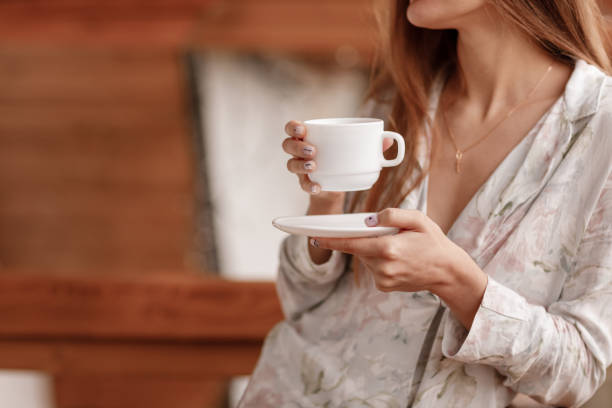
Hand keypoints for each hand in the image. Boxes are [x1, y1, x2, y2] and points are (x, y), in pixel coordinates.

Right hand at [282, 120, 395, 212]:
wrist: (341, 185)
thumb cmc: (346, 160)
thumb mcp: (357, 150)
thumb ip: (371, 144)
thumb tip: (388, 139)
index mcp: (310, 137)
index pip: (292, 127)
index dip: (293, 126)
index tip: (303, 129)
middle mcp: (300, 151)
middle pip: (288, 145)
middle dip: (297, 146)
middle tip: (313, 150)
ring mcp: (301, 168)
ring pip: (290, 164)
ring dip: (300, 164)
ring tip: (313, 166)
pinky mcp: (306, 183)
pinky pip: (302, 184)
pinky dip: (308, 185)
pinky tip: (317, 186)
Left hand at [310, 208, 487, 328]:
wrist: (448, 272)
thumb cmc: (434, 242)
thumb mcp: (418, 220)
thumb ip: (392, 215)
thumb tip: (370, 219)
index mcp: (388, 249)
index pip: (352, 243)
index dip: (332, 240)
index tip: (314, 236)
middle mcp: (382, 267)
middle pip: (359, 249)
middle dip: (364, 239)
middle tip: (385, 235)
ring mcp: (383, 279)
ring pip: (366, 258)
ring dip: (374, 250)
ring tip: (398, 248)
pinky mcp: (384, 287)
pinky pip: (374, 268)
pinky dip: (380, 261)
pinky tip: (399, 260)